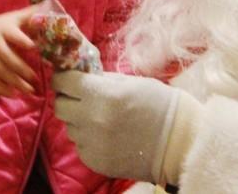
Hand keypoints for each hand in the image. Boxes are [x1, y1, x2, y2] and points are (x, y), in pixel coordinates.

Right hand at [0, 5, 37, 96]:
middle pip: (7, 58)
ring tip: (29, 90)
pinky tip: (15, 95)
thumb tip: (52, 4)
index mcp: (5, 30)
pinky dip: (3, 89)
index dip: (22, 40)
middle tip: (34, 77)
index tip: (33, 47)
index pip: (13, 35)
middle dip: (21, 69)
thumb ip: (31, 14)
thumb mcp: (14, 18)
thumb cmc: (1, 25)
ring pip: (1, 72)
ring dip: (15, 82)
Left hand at [53, 71, 180, 182]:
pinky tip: (107, 135)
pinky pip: (80, 146)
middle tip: (80, 97)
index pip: (64, 82)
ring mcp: (92, 143)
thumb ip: (103, 79)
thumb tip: (83, 75)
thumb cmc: (159, 104)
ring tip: (100, 118)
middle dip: (67, 98)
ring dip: (79, 120)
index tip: (66, 77)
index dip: (63, 77)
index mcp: (102, 95)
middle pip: (59, 106)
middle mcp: (91, 120)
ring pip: (70, 127)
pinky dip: (89, 139)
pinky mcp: (95, 162)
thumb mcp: (132, 82)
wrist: (178, 142)